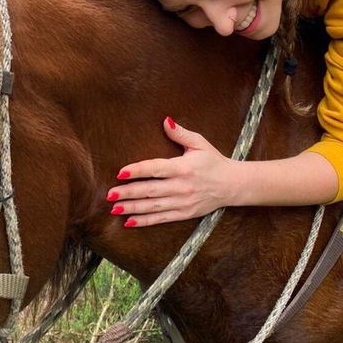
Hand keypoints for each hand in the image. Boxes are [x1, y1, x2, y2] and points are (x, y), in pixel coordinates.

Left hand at [107, 117, 240, 226]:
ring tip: (114, 208)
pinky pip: (161, 218)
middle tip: (109, 194)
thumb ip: (180, 133)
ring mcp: (183, 202)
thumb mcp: (200, 144)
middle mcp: (182, 186)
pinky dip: (145, 221)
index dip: (138, 171)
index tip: (120, 172)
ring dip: (132, 208)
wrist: (233, 185)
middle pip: (150, 190)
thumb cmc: (213, 162)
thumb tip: (164, 120)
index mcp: (184, 167)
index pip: (156, 168)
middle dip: (128, 193)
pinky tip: (129, 222)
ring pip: (153, 206)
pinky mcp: (184, 214)